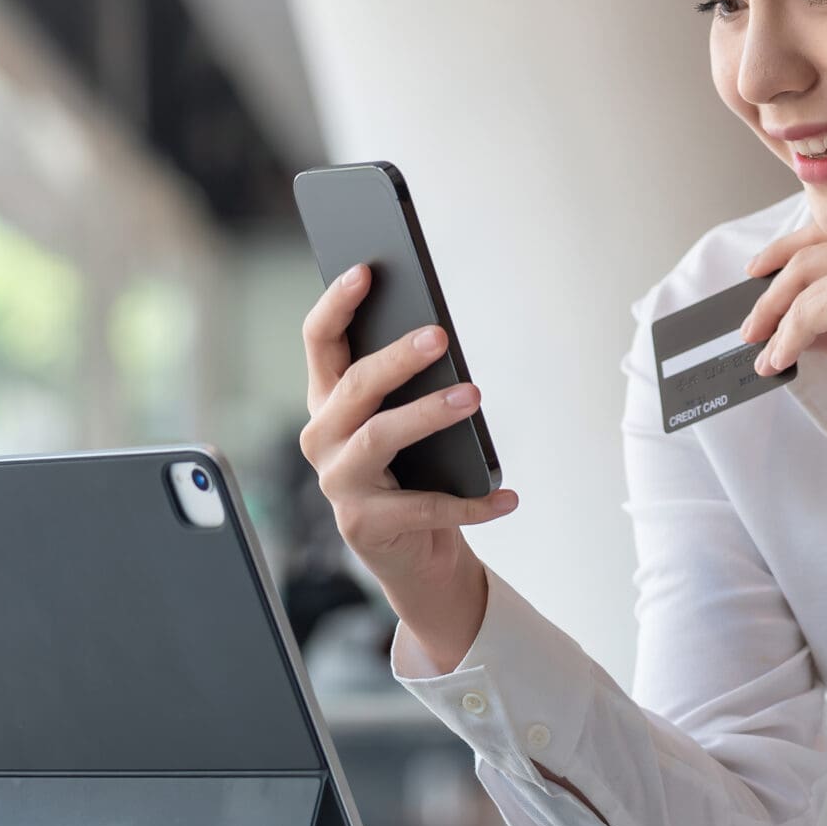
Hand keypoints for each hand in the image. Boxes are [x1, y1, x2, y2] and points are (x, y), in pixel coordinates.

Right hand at [298, 264, 516, 666]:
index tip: (365, 270)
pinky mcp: (364, 524)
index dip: (337, 304)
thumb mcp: (403, 421)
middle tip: (441, 337)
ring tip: (472, 396)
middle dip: (397, 357)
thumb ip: (406, 384)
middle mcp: (322, 438)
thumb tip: (440, 338)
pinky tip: (507, 495)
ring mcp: (338, 483)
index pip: (319, 341)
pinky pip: (425, 506)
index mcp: (327, 402)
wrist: (414, 555)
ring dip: (430, 413)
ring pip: (381, 436)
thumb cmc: (412, 472)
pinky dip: (473, 502)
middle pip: (355, 385)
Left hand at [738, 224, 826, 468]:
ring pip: (801, 281)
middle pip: (809, 252)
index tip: (759, 269)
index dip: (788, 248)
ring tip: (760, 350)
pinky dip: (784, 340)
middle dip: (772, 290)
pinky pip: (804, 312)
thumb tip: (781, 311)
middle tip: (750, 323)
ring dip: (772, 319)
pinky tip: (779, 361)